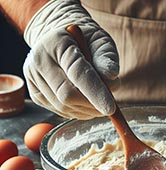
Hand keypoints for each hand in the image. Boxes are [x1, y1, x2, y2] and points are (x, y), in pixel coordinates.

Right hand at [23, 0, 118, 118]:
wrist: (63, 41)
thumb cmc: (87, 41)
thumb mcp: (101, 41)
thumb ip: (106, 57)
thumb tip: (110, 75)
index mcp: (56, 42)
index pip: (77, 72)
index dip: (95, 92)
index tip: (110, 108)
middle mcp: (39, 60)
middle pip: (67, 95)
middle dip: (93, 105)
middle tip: (110, 107)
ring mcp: (34, 79)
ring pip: (64, 107)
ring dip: (88, 110)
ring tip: (99, 101)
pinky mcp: (36, 94)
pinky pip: (61, 111)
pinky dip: (80, 112)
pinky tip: (87, 103)